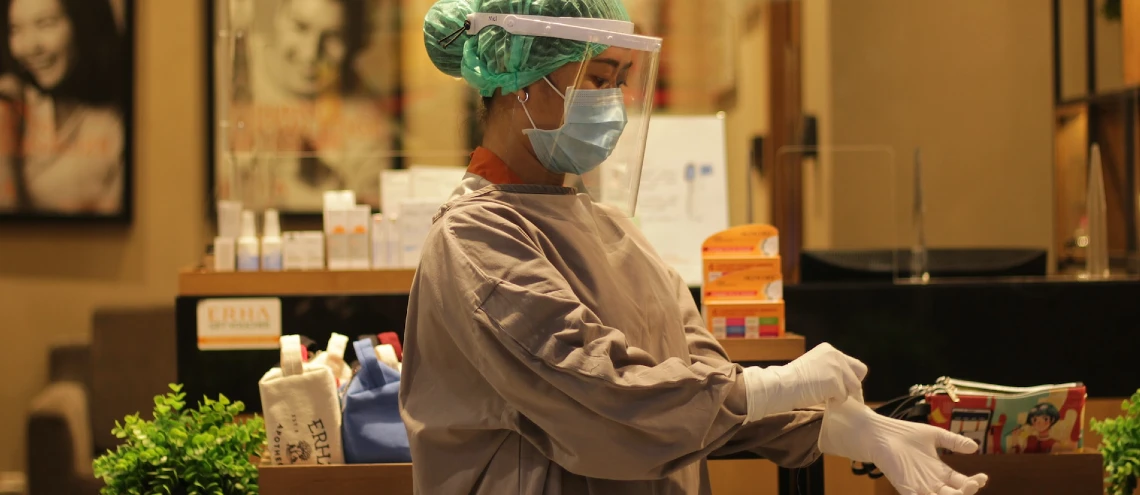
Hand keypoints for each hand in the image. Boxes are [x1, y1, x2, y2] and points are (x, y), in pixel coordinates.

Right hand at [741, 343, 867, 422]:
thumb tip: (846, 385)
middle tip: (842, 395)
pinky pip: (843, 397)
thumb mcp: (815, 366)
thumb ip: (830, 369)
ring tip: (825, 397)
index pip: (853, 364)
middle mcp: (836, 355)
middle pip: (859, 373)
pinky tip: (821, 398)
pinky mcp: (835, 382)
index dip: (850, 377)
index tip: (845, 387)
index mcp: (829, 350)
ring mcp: (836, 368)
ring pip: (853, 387)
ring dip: (842, 395)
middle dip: (853, 386)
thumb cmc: (793, 380)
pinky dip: (834, 402)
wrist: (782, 385)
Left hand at [820, 398, 988, 494]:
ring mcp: (920, 487)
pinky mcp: (907, 489)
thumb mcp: (935, 436)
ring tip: (964, 489)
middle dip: (968, 491)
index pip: (963, 483)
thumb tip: (975, 447)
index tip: (983, 477)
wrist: (880, 434)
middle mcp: (932, 483)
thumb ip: (954, 441)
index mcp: (940, 472)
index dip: (975, 483)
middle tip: (973, 482)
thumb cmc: (905, 434)